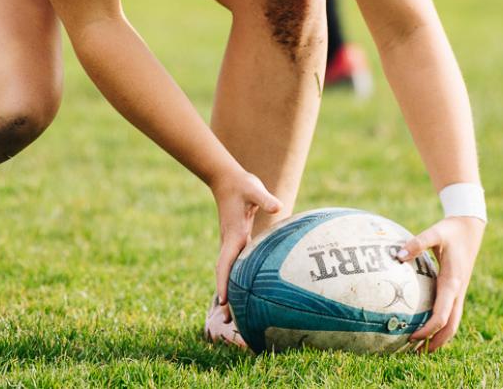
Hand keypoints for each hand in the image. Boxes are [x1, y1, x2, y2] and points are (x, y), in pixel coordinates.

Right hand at [210, 169, 282, 316]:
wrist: (227, 180)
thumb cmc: (242, 185)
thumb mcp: (254, 189)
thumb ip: (265, 199)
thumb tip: (278, 206)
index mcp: (233, 235)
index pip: (226, 263)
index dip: (224, 282)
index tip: (224, 300)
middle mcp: (230, 243)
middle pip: (226, 275)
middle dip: (226, 297)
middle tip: (229, 321)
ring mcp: (232, 244)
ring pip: (229, 273)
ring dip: (230, 293)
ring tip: (233, 317)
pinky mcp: (237, 242)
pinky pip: (236, 266)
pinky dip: (237, 281)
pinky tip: (245, 292)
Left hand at [397, 215, 484, 351]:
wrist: (470, 227)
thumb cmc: (451, 230)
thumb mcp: (435, 233)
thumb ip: (417, 243)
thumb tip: (397, 255)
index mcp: (452, 282)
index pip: (442, 315)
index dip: (428, 330)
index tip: (412, 337)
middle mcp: (457, 291)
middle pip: (451, 326)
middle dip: (436, 342)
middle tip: (416, 353)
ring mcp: (459, 291)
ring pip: (453, 322)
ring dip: (440, 337)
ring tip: (421, 348)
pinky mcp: (457, 288)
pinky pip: (451, 312)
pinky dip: (442, 324)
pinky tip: (427, 325)